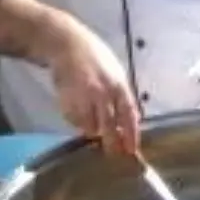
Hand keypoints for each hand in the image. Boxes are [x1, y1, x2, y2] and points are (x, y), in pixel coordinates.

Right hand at [49, 27, 139, 154]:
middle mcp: (103, 93)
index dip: (131, 134)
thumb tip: (128, 119)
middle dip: (112, 143)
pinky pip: (74, 120)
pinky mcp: (67, 100)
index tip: (132, 150)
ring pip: (89, 126)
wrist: (68, 45)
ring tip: (92, 125)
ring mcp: (84, 98)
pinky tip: (77, 110)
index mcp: (119, 85)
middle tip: (113, 154)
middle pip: (109, 126)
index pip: (129, 115)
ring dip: (92, 130)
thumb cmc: (96, 58)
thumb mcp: (116, 73)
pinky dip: (77, 121)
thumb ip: (121, 95)